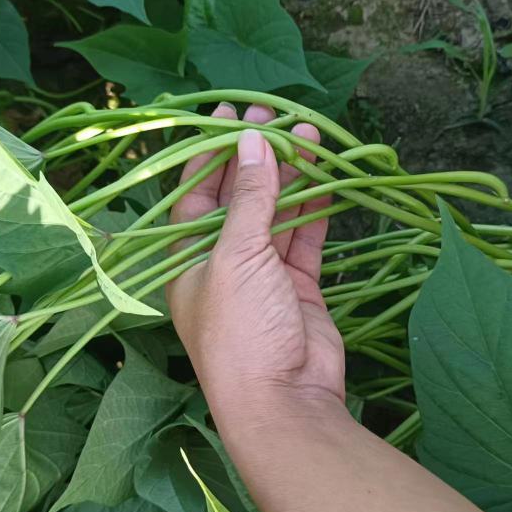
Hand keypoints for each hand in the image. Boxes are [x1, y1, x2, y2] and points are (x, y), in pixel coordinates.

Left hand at [166, 102, 345, 428]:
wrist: (283, 400)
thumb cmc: (240, 328)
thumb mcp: (236, 256)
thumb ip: (247, 198)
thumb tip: (251, 142)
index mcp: (187, 256)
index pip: (195, 191)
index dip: (211, 151)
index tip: (230, 112)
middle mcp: (221, 261)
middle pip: (238, 196)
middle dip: (255, 155)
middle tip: (274, 112)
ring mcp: (261, 274)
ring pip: (276, 213)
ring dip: (291, 176)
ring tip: (308, 133)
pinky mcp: (297, 286)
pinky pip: (304, 237)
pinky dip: (315, 207)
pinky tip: (325, 173)